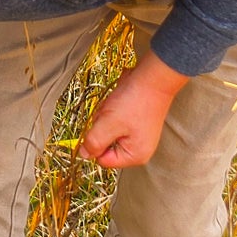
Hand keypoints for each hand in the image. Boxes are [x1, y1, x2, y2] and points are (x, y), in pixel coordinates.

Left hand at [81, 51, 188, 168]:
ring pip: (108, 129)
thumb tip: (84, 155)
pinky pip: (114, 119)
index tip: (99, 126)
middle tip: (110, 113)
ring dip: (106, 116)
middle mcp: (138, 147)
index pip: (103, 159)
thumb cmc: (135, 100)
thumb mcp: (109, 123)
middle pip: (105, 144)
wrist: (153, 77)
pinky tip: (119, 101)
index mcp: (135, 155)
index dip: (95, 143)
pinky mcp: (135, 120)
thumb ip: (94, 142)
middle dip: (102, 127)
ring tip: (116, 105)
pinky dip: (112, 109)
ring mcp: (138, 133)